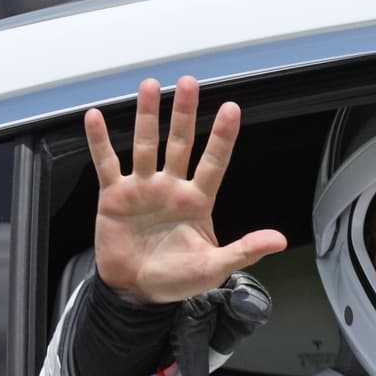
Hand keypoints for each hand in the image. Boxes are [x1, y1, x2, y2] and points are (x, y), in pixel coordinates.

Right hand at [87, 76, 286, 303]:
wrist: (137, 292)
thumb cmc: (177, 279)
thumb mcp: (215, 267)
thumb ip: (245, 250)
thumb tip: (280, 241)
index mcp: (198, 201)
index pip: (214, 162)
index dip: (222, 137)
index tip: (231, 109)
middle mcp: (171, 188)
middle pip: (180, 143)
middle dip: (184, 113)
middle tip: (188, 83)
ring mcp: (143, 188)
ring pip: (146, 144)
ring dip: (146, 115)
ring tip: (149, 86)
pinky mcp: (115, 196)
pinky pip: (107, 163)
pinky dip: (100, 141)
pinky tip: (96, 117)